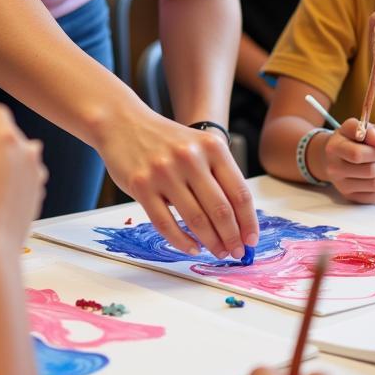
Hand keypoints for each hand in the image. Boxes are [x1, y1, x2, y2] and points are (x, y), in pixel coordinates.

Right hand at [99, 110, 257, 258]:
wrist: (122, 122)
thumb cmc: (165, 139)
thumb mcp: (198, 145)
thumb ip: (217, 174)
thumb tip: (238, 219)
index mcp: (212, 147)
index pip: (239, 192)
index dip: (248, 222)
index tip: (251, 240)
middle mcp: (190, 157)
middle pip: (221, 210)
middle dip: (232, 238)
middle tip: (236, 253)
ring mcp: (164, 172)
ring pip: (195, 219)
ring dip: (211, 242)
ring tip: (218, 251)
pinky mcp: (142, 186)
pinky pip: (166, 224)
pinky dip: (182, 241)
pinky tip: (191, 248)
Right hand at [319, 118, 374, 202]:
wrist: (334, 154)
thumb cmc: (353, 138)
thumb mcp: (364, 128)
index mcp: (334, 147)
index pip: (358, 154)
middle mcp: (334, 167)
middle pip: (370, 170)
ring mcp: (340, 184)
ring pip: (374, 184)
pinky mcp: (348, 196)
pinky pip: (374, 196)